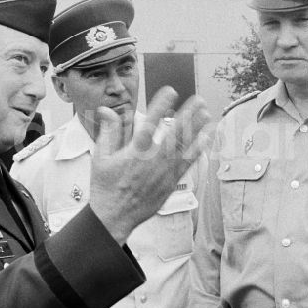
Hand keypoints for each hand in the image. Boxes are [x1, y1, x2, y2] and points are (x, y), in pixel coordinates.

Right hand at [89, 87, 211, 242]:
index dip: (161, 105)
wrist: (115, 216)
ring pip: (184, 147)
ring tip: (207, 114)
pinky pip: (188, 163)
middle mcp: (152, 161)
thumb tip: (105, 110)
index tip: (170, 91)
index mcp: (134, 152)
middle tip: (199, 100)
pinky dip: (198, 149)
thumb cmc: (106, 187)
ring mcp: (163, 172)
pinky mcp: (170, 182)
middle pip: (174, 133)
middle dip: (188, 115)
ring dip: (197, 129)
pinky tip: (206, 138)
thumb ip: (108, 132)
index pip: (150, 123)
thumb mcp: (101, 157)